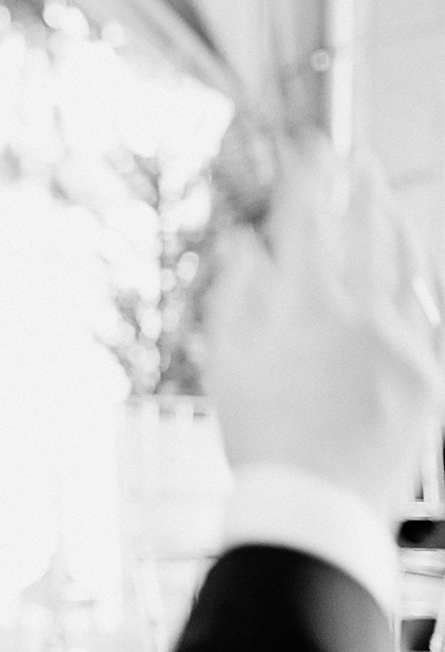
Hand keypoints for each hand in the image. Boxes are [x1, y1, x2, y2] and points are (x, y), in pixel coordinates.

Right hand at [206, 138, 444, 524]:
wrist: (317, 504)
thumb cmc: (258, 433)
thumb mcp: (226, 360)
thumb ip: (238, 293)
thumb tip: (246, 243)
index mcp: (305, 307)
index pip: (310, 221)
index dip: (310, 178)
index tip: (310, 147)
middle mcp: (361, 315)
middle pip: (365, 231)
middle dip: (359, 186)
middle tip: (356, 155)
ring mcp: (401, 343)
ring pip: (405, 266)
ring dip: (393, 223)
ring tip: (384, 197)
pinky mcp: (427, 374)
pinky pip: (420, 311)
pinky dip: (408, 279)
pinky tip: (404, 266)